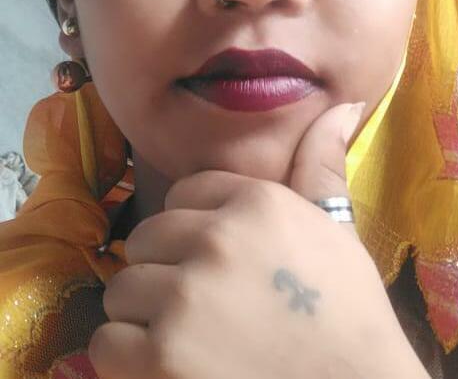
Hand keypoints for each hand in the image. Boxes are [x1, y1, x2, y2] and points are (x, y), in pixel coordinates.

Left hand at [89, 103, 427, 378]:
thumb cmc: (349, 315)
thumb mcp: (339, 231)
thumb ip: (322, 166)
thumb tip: (342, 106)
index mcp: (256, 202)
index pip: (185, 192)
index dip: (193, 227)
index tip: (211, 258)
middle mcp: (216, 239)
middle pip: (147, 235)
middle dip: (163, 266)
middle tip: (195, 301)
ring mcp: (185, 297)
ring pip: (123, 285)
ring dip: (143, 313)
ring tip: (182, 334)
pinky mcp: (160, 357)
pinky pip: (107, 341)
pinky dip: (128, 358)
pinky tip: (167, 366)